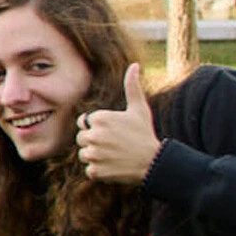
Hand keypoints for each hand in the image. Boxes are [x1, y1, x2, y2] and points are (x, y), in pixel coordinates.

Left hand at [76, 64, 160, 185]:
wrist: (153, 162)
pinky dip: (100, 170)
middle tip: (114, 145)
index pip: (84, 123)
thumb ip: (132, 87)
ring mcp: (93, 154)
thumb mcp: (139, 109)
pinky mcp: (95, 171)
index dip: (97, 127)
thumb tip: (134, 65)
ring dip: (96, 156)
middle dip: (94, 142)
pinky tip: (114, 166)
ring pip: (84, 154)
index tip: (112, 131)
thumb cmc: (144, 133)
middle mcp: (93, 135)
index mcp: (99, 119)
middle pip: (82, 139)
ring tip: (115, 155)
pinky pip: (89, 170)